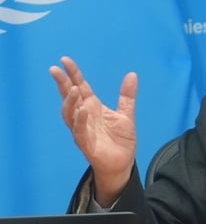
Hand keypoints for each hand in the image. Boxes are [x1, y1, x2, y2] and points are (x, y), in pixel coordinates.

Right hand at [49, 56, 137, 205]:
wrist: (123, 163)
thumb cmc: (121, 140)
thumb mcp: (126, 114)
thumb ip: (127, 96)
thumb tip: (132, 74)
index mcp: (93, 108)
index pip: (81, 87)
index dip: (73, 74)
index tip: (65, 60)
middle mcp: (84, 117)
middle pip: (70, 98)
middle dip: (62, 84)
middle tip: (55, 70)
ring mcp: (83, 130)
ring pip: (70, 114)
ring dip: (70, 102)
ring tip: (73, 89)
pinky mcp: (86, 144)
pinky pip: (79, 132)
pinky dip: (80, 121)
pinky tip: (83, 111)